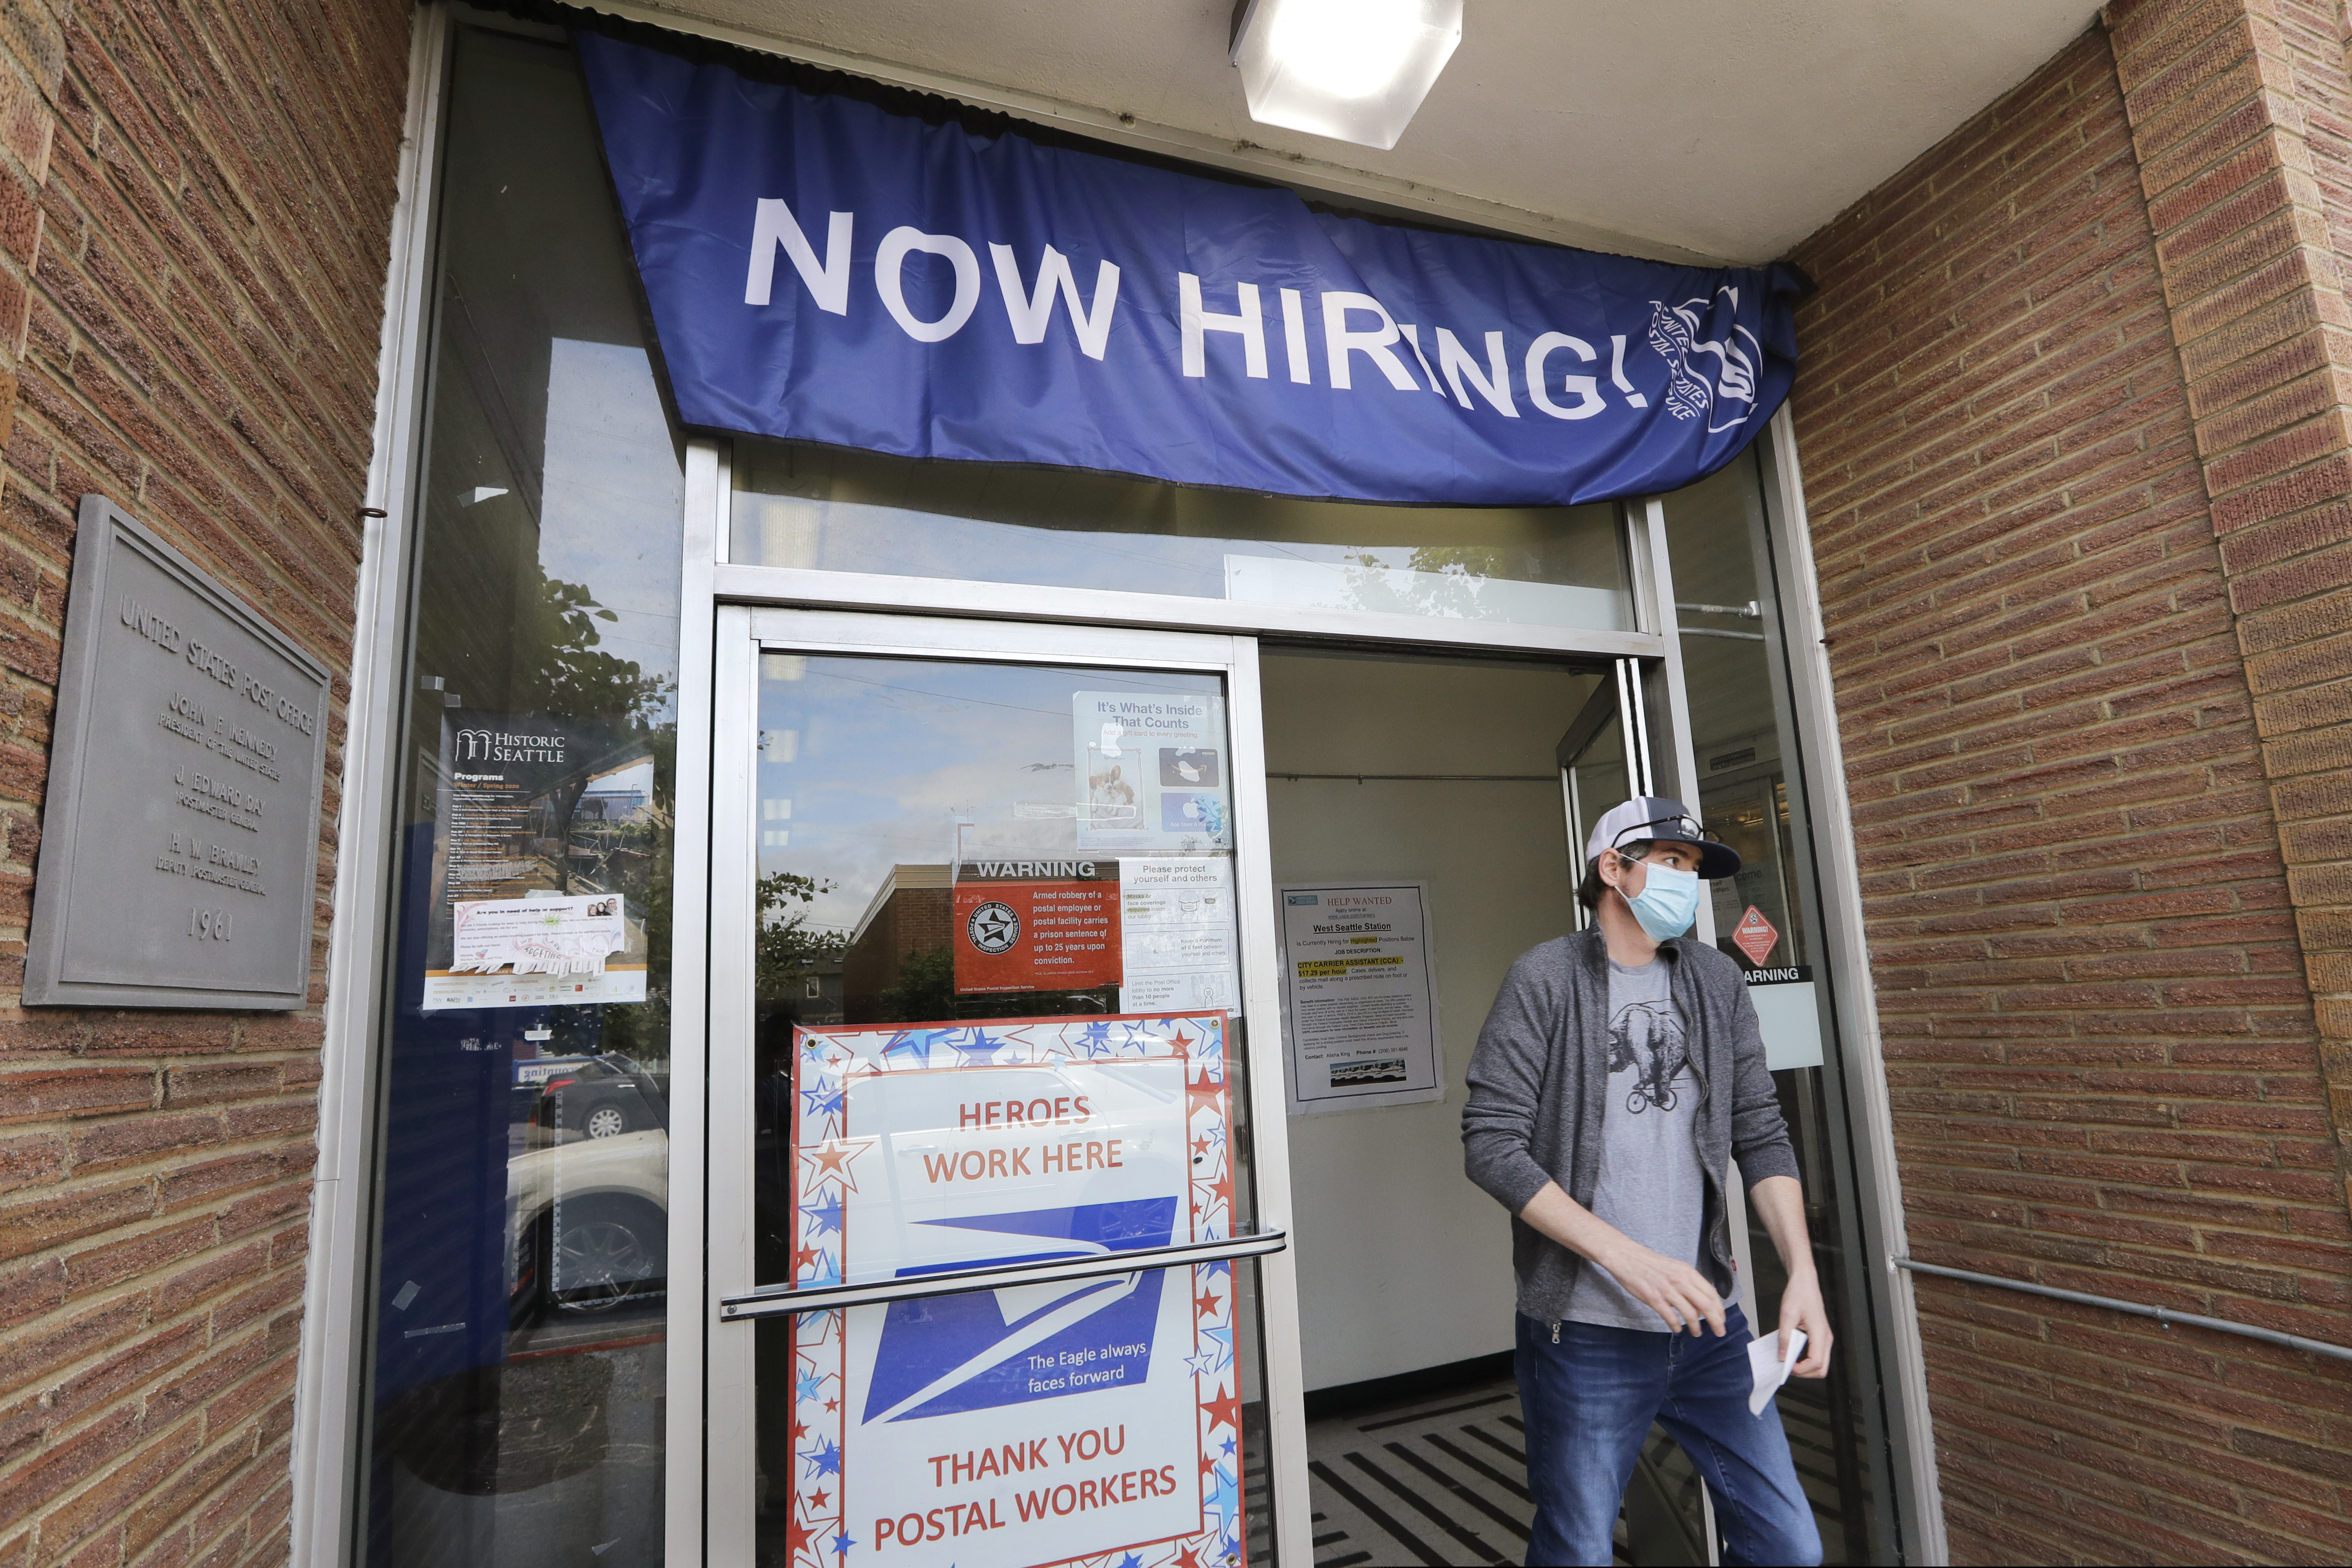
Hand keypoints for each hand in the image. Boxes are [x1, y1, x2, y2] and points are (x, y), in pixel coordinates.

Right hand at [1595, 1235, 1726, 1336]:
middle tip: (1719, 1332)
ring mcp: (1667, 1290)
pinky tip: (1677, 1328)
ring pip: (1690, 1314)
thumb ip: (1689, 1284)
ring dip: (1696, 1327)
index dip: (1719, 1310)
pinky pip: (1670, 1317)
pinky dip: (1676, 1326)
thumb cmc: (1651, 1264)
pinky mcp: (1654, 1298)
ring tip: (1696, 1333)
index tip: (1721, 1320)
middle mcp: (1680, 1281)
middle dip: (1715, 1322)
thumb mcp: (1675, 1268)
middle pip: (1706, 1305)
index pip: (1711, 1293)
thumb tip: (1701, 1305)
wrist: (1627, 1257)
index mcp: (1687, 1272)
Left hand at [1777, 1268, 1832, 1376]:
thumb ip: (1784, 1338)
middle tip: (1787, 1366)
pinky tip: (1792, 1351)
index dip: (1802, 1369)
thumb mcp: (1787, 1315)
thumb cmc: (1798, 1294)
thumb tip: (1782, 1356)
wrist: (1805, 1282)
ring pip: (1820, 1363)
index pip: (1816, 1362)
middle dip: (1804, 1372)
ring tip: (1788, 1358)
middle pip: (1821, 1368)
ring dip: (1804, 1366)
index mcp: (1820, 1333)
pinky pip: (1816, 1354)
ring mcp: (1824, 1338)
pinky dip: (1805, 1358)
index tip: (1787, 1366)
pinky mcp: (1820, 1336)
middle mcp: (1826, 1338)